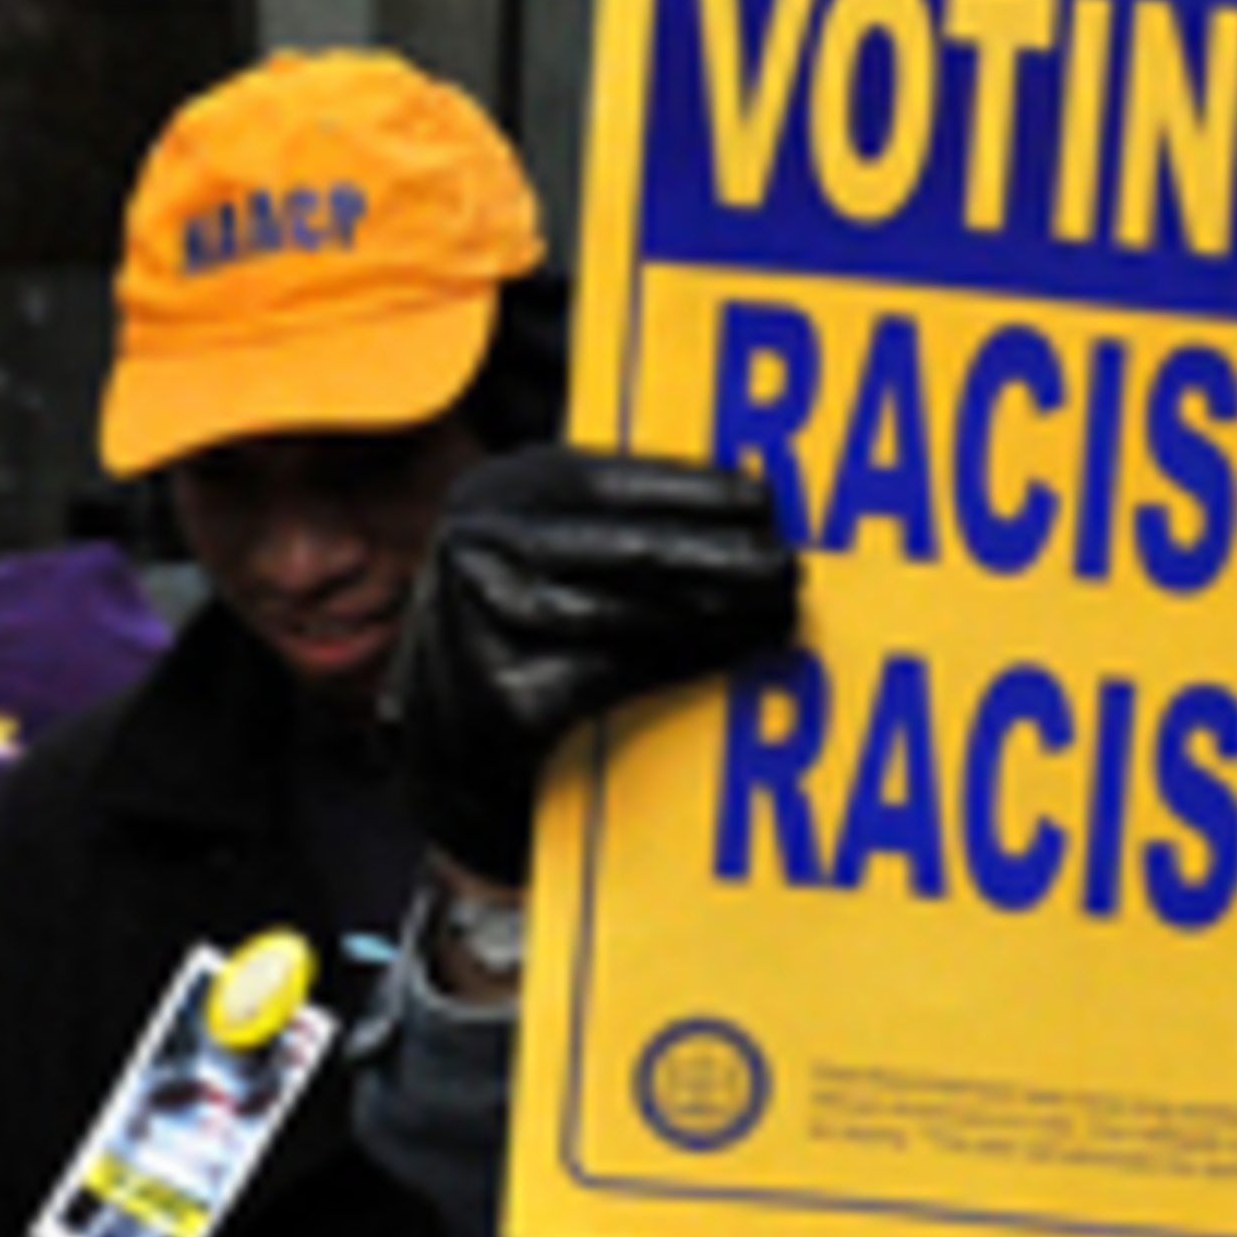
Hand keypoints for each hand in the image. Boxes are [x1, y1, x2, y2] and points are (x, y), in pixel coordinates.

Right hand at [387, 447, 801, 886]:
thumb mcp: (540, 556)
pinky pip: (620, 672)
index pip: (609, 482)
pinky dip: (689, 660)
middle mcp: (477, 546)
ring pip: (634, 611)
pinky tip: (736, 651)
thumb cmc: (518, 637)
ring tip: (781, 611)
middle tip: (792, 567)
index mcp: (494, 493)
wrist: (444, 754)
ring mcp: (480, 621)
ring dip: (724, 612)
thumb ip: (610, 523)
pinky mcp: (502, 696)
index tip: (765, 504)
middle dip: (725, 558)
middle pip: (632, 550)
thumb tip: (740, 504)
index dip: (695, 491)